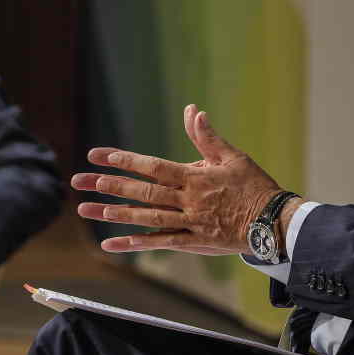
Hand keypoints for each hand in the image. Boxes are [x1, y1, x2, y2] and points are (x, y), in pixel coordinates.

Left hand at [73, 104, 288, 255]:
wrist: (274, 222)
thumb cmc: (254, 186)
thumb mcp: (232, 156)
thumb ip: (207, 136)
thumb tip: (194, 110)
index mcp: (194, 176)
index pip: (153, 166)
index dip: (124, 160)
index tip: (98, 156)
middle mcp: (188, 200)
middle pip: (143, 192)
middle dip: (109, 185)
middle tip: (79, 182)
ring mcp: (189, 222)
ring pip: (146, 218)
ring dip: (115, 213)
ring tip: (86, 210)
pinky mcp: (192, 241)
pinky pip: (158, 243)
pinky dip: (133, 244)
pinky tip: (110, 244)